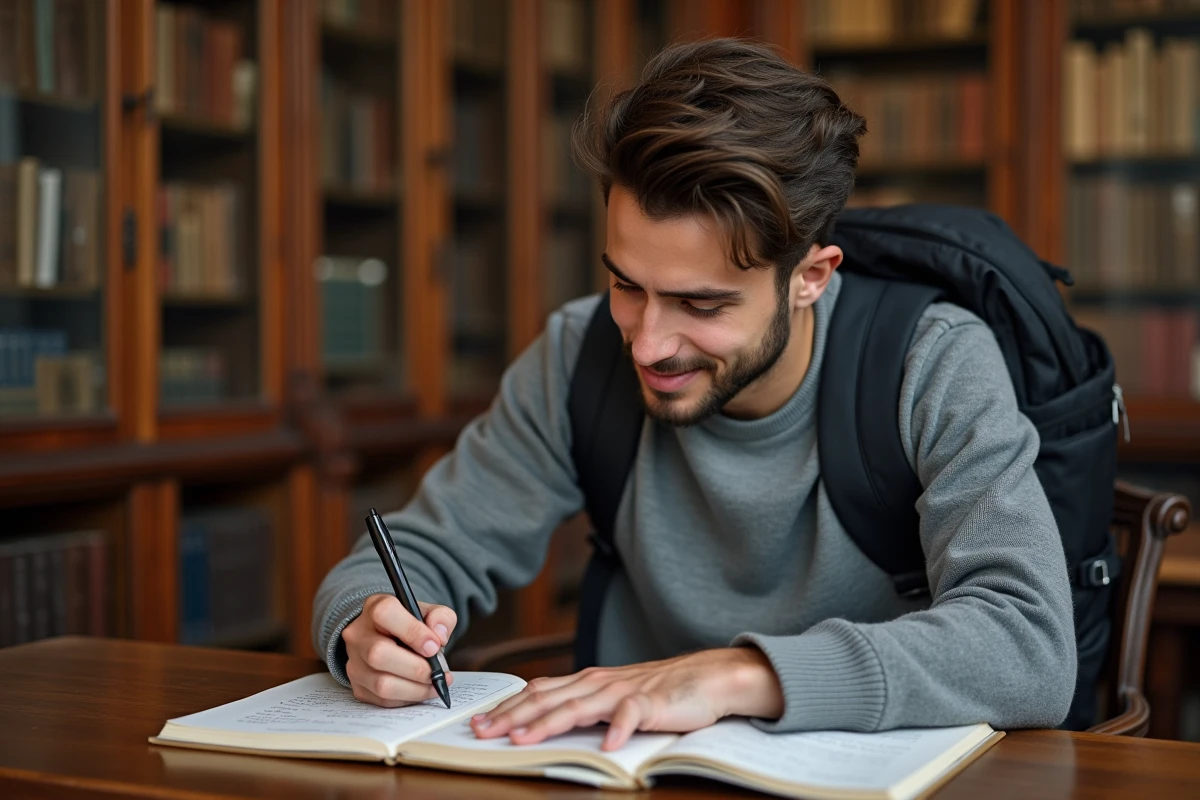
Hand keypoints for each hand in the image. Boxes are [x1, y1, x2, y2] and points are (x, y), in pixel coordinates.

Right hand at [343, 594, 456, 706]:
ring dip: (415, 688)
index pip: (386, 614)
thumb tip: (439, 636)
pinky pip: (383, 700)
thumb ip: (441, 617)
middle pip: (379, 654)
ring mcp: (354, 663)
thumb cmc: (410, 625)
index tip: (434, 646)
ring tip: (435, 683)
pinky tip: (421, 689)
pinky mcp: (358, 687)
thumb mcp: (429, 612)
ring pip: (381, 683)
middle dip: (416, 668)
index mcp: (375, 607)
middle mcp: (358, 634)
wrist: (388, 639)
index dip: (413, 632)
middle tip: (438, 671)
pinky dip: (408, 698)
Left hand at [469, 647, 781, 750]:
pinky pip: (631, 716)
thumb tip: (544, 721)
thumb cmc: (659, 690)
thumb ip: (582, 705)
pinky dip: (618, 730)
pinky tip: (607, 747)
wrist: (705, 678)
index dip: (508, 707)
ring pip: (577, 707)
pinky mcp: (650, 703)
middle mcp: (598, 683)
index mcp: (586, 681)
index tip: (480, 722)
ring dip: (547, 723)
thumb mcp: (611, 697)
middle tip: (483, 732)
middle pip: (547, 699)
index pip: (538, 692)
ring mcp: (622, 691)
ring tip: (523, 739)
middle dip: (511, 716)